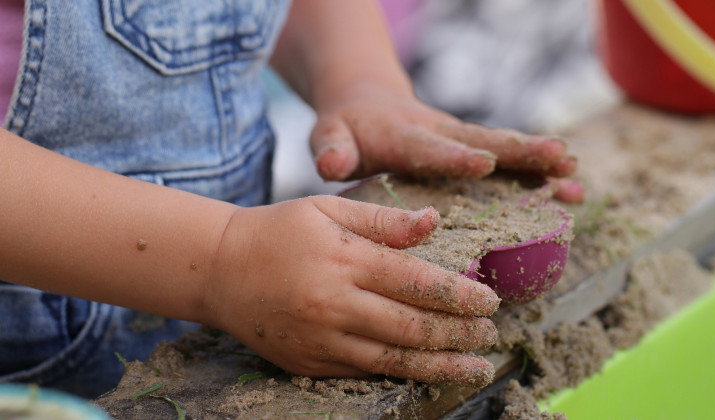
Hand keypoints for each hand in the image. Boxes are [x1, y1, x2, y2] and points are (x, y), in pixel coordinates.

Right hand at [203, 196, 499, 385]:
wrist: (219, 269)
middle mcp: (335, 303)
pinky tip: (427, 373)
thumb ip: (383, 219)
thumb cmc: (279, 231)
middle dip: (460, 334)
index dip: (461, 295)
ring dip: (441, 366)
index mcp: (345, 259)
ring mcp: (321, 339)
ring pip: (394, 360)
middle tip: (489, 333)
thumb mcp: (328, 208)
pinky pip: (364, 373)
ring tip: (476, 367)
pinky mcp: (308, 363)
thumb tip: (434, 222)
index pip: (418, 282)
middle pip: (413, 327)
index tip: (490, 300)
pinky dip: (401, 375)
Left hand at [311, 82, 583, 201]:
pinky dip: (539, 175)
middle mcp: (440, 134)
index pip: (430, 148)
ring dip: (539, 163)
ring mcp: (460, 141)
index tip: (484, 163)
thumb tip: (332, 163)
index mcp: (404, 136)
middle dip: (521, 152)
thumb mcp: (330, 135)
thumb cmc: (347, 128)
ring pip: (504, 150)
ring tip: (576, 178)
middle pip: (484, 141)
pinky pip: (508, 162)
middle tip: (559, 159)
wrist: (367, 101)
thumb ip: (332, 149)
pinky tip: (572, 191)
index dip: (455, 157)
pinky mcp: (471, 149)